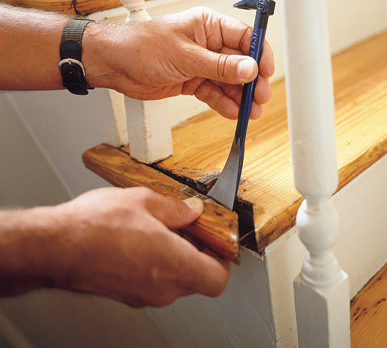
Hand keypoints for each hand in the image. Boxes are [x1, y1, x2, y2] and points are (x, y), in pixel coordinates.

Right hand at [55, 187, 229, 306]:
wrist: (55, 246)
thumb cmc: (96, 226)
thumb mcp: (144, 202)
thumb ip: (175, 209)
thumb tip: (192, 211)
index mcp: (175, 264)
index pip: (217, 278)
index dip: (221, 259)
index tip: (214, 240)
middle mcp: (162, 288)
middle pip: (197, 277)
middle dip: (196, 251)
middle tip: (187, 226)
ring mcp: (143, 295)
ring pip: (174, 279)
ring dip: (175, 256)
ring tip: (160, 228)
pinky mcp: (126, 294)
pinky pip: (153, 281)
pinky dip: (156, 263)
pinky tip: (140, 239)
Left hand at [84, 7, 273, 119]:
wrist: (118, 66)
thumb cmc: (143, 47)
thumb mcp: (186, 56)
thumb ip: (219, 66)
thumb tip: (249, 69)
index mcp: (208, 26)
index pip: (244, 38)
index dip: (258, 55)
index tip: (266, 73)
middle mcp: (207, 44)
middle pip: (239, 63)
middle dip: (251, 82)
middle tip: (260, 99)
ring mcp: (200, 64)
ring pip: (227, 82)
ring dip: (239, 97)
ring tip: (250, 112)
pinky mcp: (192, 81)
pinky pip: (213, 93)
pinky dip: (223, 103)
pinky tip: (233, 112)